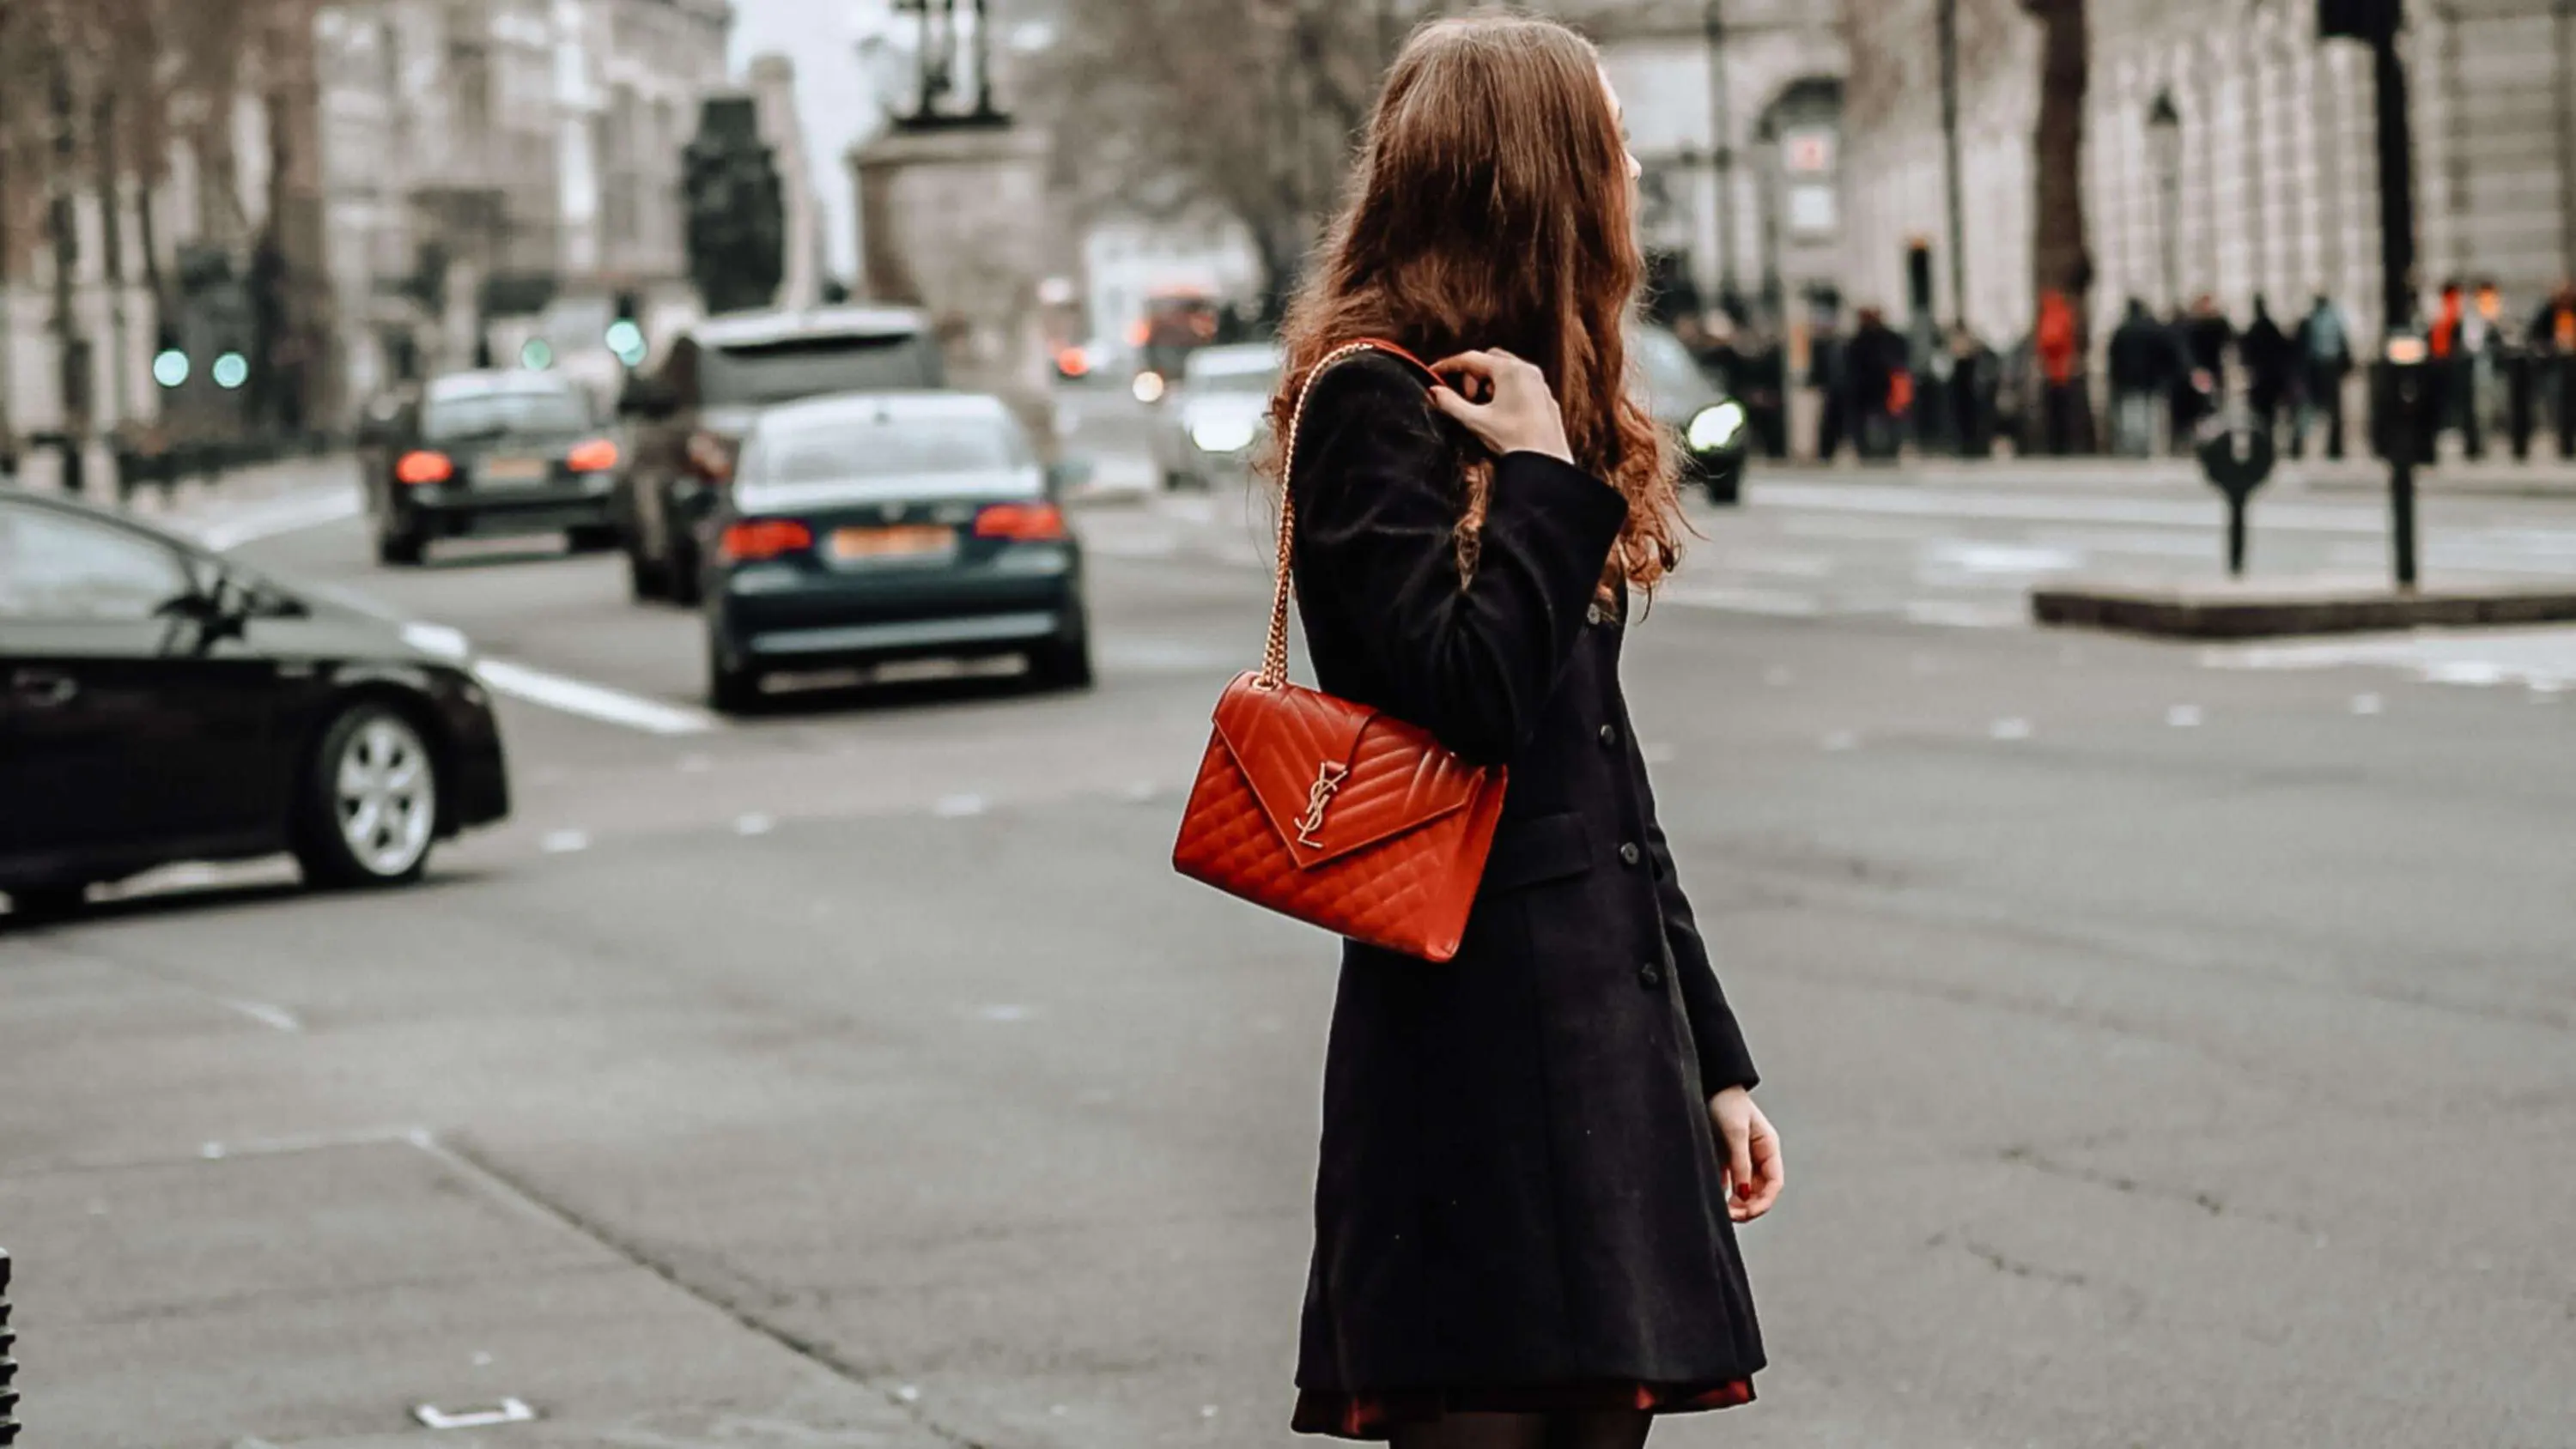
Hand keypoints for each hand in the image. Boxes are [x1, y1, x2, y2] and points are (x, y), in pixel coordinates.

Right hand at [1428, 350, 1573, 463]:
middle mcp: (1527, 370)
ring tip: (1483, 406)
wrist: (1547, 464)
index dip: (1449, 364)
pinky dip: (1505, 389)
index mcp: (1510, 371)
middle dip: (1472, 374)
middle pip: (1491, 359)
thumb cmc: (1514, 441)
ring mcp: (1539, 383)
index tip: (1433, 372)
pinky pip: (1521, 383)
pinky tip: (1501, 412)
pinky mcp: (1545, 398)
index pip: (1471, 358)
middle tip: (1466, 397)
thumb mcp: (1476, 421)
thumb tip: (1434, 391)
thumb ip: (1451, 403)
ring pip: (1507, 370)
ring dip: (1489, 382)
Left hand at [1709, 1087, 1782, 1223]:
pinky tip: (1714, 1200)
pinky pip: (1729, 1182)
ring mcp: (1742, 1157)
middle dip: (1749, 1206)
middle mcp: (1758, 1155)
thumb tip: (1743, 1193)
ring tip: (1721, 1212)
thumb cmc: (1725, 1103)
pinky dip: (1724, 1194)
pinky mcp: (1725, 1157)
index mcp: (1768, 1148)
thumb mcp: (1735, 1132)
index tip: (1746, 1212)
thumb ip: (1741, 1162)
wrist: (1707, 1084)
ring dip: (1737, 1203)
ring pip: (1745, 1189)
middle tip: (1730, 1216)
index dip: (1763, 1202)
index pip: (1774, 1184)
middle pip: (1760, 1191)